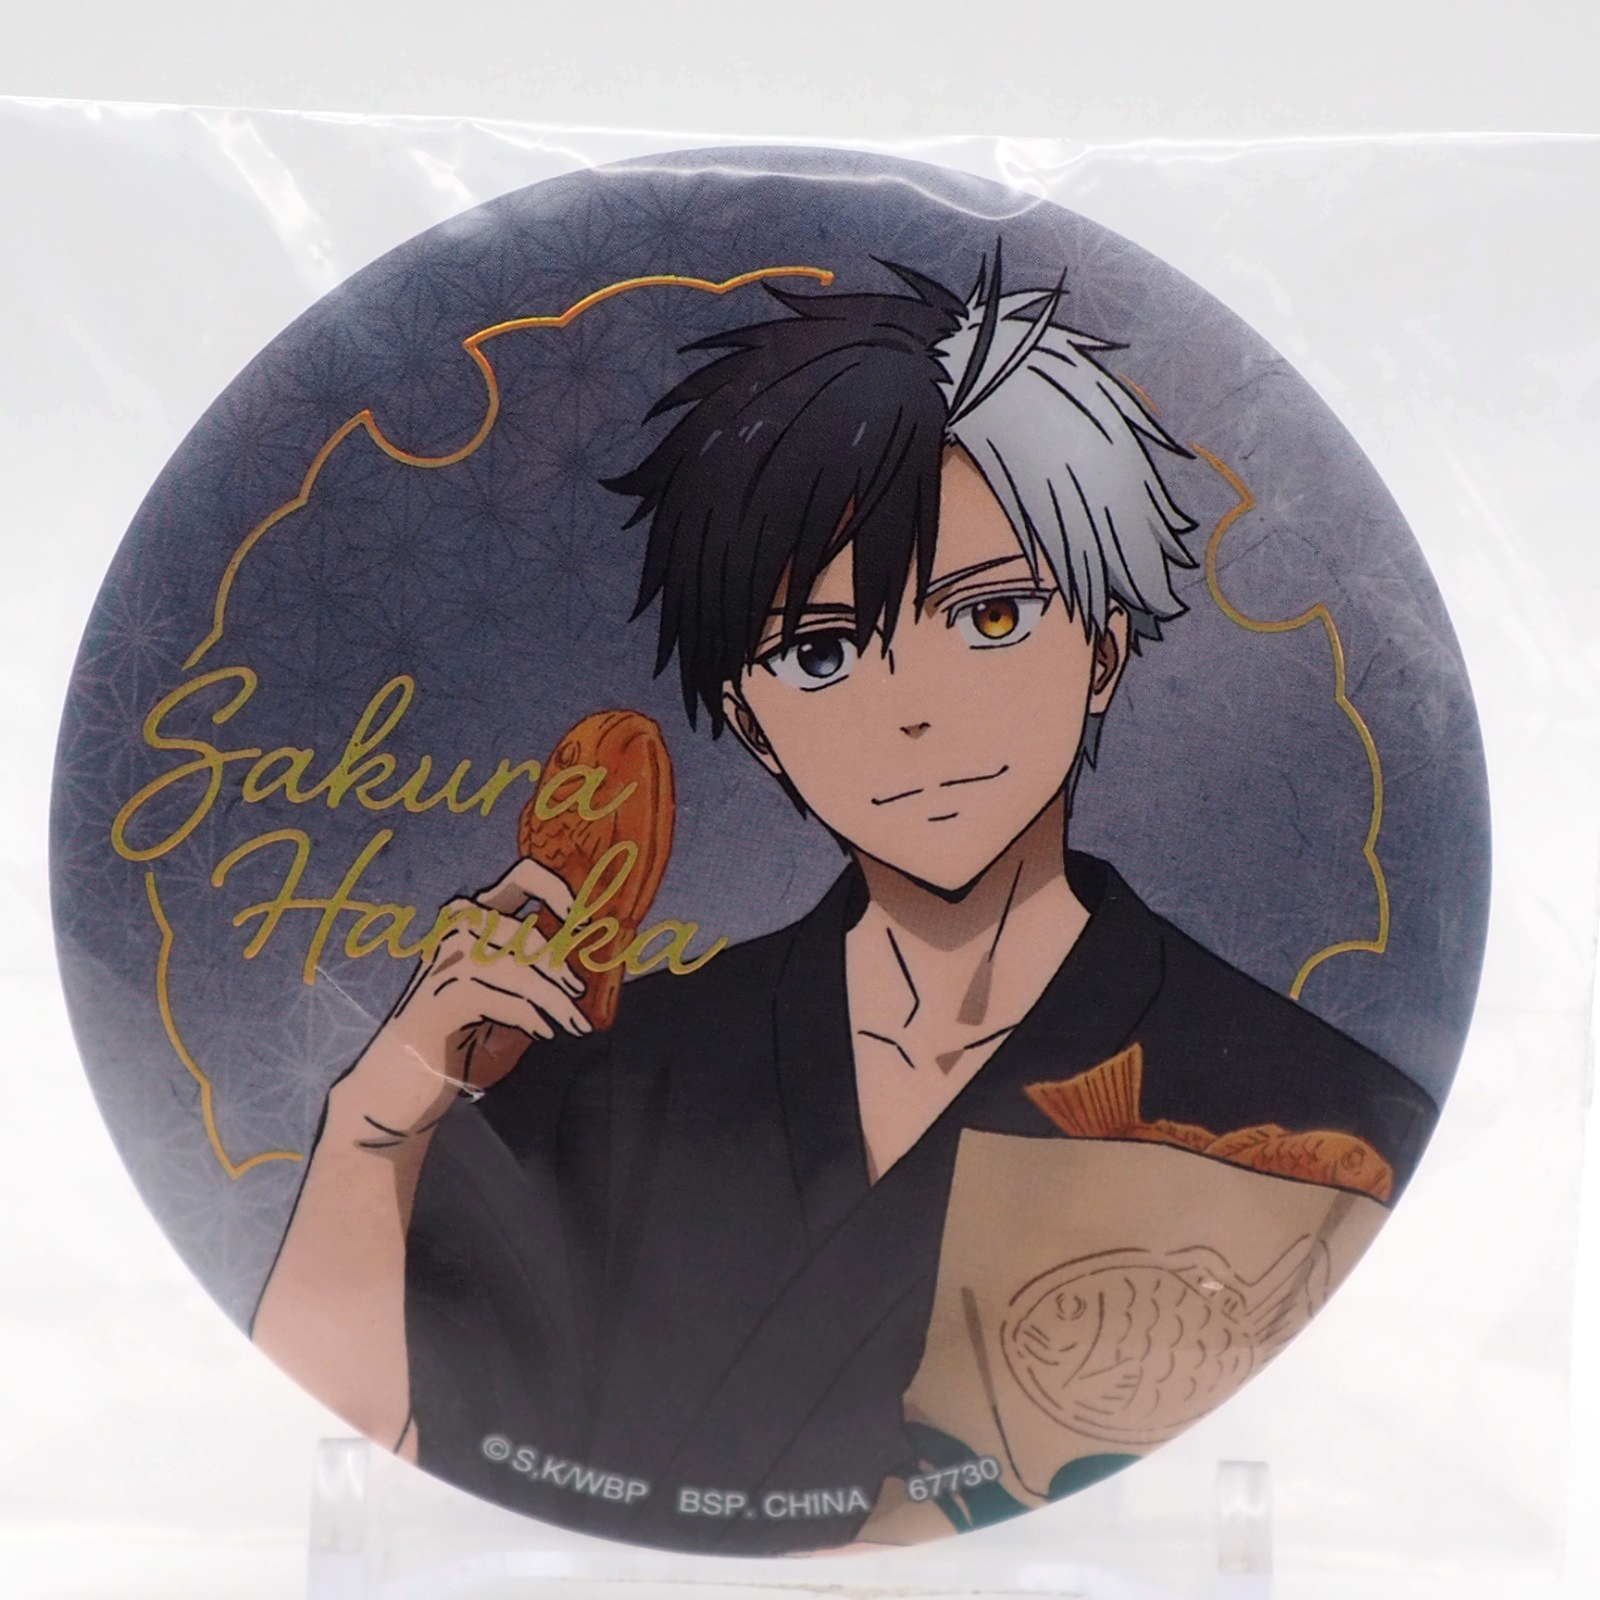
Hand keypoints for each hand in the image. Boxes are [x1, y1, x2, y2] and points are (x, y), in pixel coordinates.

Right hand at [335, 857, 589, 1138]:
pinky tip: (543, 1032)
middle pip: (531, 933)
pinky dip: (532, 1017)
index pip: (525, 876)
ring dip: (556, 1002)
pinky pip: (509, 998)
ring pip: (524, 969)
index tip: (585, 921)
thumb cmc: (464, 1034)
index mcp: (477, 916)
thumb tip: (593, 962)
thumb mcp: (510, 995)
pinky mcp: (446, 992)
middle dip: (562, 968)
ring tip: (575, 1025)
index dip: (562, 889)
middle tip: (580, 996)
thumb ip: (541, 972)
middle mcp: (460, 926)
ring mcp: (449, 957)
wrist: (405, 1077)